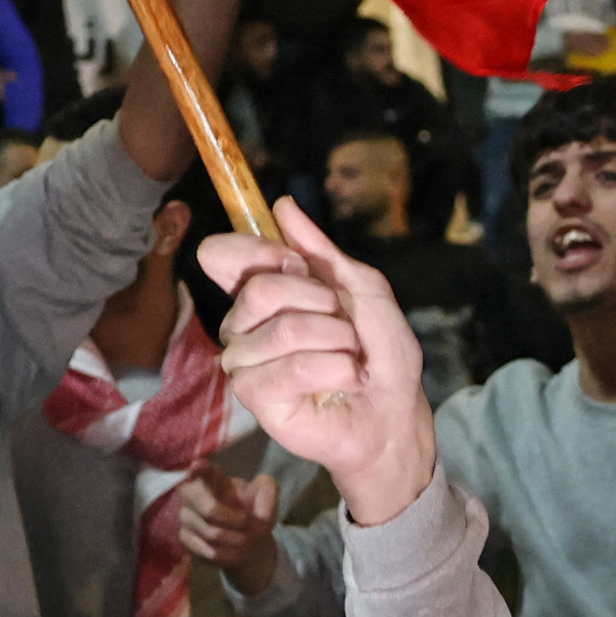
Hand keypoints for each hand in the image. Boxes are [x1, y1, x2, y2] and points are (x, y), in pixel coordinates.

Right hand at [177, 471, 285, 595]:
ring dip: (234, 539)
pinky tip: (231, 550)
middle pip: (209, 509)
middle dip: (234, 521)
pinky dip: (223, 553)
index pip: (205, 472)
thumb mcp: (268, 497)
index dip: (200, 469)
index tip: (196, 465)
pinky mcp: (184, 537)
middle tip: (247, 524)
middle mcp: (194, 494)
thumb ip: (269, 495)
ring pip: (210, 532)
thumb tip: (261, 513)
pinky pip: (202, 548)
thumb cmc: (255, 511)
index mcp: (216, 480)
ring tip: (246, 540)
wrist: (249, 540)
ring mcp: (186, 516)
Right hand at [199, 201, 436, 524]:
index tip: (298, 264)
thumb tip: (283, 206)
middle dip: (322, 302)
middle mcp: (243, 326)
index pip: (221, 255)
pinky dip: (336, 369)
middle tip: (345, 326)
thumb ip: (323, 252)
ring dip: (337, 340)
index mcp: (262, 295)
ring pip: (285, 329)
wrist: (394, 411)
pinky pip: (294, 367)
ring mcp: (244, 363)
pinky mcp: (256, 400)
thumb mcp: (366, 291)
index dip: (258, 251)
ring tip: (349, 357)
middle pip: (261, 289)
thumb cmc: (379, 354)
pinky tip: (345, 379)